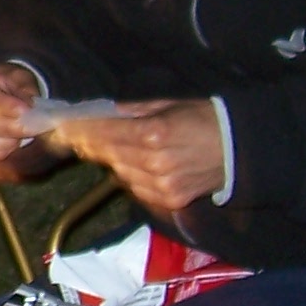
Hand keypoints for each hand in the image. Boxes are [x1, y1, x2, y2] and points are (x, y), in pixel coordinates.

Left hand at [55, 98, 226, 213]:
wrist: (242, 151)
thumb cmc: (206, 119)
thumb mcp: (170, 105)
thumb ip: (134, 110)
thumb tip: (104, 112)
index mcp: (154, 134)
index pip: (104, 133)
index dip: (80, 130)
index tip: (63, 126)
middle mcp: (154, 163)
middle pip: (107, 154)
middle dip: (90, 144)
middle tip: (75, 134)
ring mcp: (161, 186)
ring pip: (119, 172)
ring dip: (112, 159)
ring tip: (112, 145)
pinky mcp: (168, 200)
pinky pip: (135, 187)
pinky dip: (130, 175)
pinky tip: (136, 163)